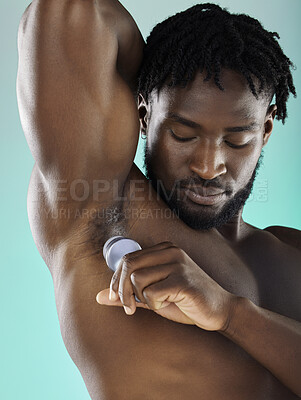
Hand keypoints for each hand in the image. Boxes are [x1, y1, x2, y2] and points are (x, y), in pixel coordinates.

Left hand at [96, 241, 236, 330]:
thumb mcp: (152, 296)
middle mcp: (170, 251)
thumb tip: (99, 297)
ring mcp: (178, 264)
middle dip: (122, 290)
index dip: (116, 281)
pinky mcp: (183, 280)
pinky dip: (155, 304)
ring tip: (155, 304)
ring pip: (137, 279)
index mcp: (163, 250)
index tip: (118, 298)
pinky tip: (169, 304)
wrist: (219, 310)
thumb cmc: (185, 302)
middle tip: (130, 307)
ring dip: (140, 298)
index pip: (127, 259)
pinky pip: (152, 293)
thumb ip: (127, 295)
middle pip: (128, 265)